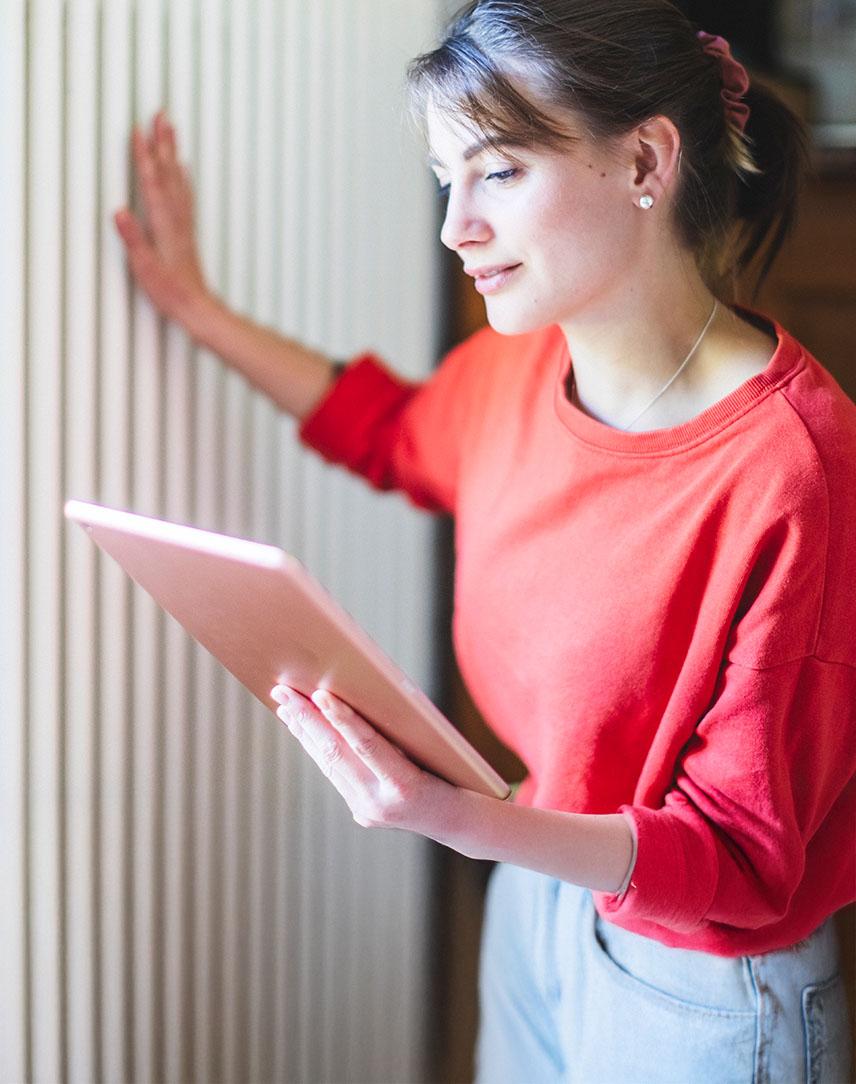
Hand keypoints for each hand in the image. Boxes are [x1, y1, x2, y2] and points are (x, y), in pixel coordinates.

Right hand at [113, 110, 211, 322]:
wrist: (197, 307)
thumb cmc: (170, 292)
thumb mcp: (145, 269)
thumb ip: (133, 239)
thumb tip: (119, 212)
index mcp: (164, 225)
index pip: (151, 183)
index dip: (144, 156)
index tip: (138, 130)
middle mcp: (177, 219)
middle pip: (168, 173)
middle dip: (163, 143)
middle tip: (161, 113)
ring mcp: (183, 224)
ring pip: (178, 180)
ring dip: (173, 153)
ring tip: (170, 129)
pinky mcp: (186, 231)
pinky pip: (185, 196)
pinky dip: (182, 177)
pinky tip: (183, 169)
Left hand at [270, 684, 458, 837]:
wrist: (461, 822)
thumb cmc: (457, 773)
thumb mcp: (435, 749)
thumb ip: (401, 730)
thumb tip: (360, 695)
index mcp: (405, 787)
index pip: (367, 746)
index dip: (342, 718)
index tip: (320, 694)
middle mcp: (380, 804)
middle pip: (337, 754)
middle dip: (307, 719)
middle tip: (283, 691)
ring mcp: (368, 811)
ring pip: (329, 764)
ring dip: (305, 732)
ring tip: (286, 705)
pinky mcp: (362, 813)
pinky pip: (335, 774)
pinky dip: (319, 748)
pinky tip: (305, 729)